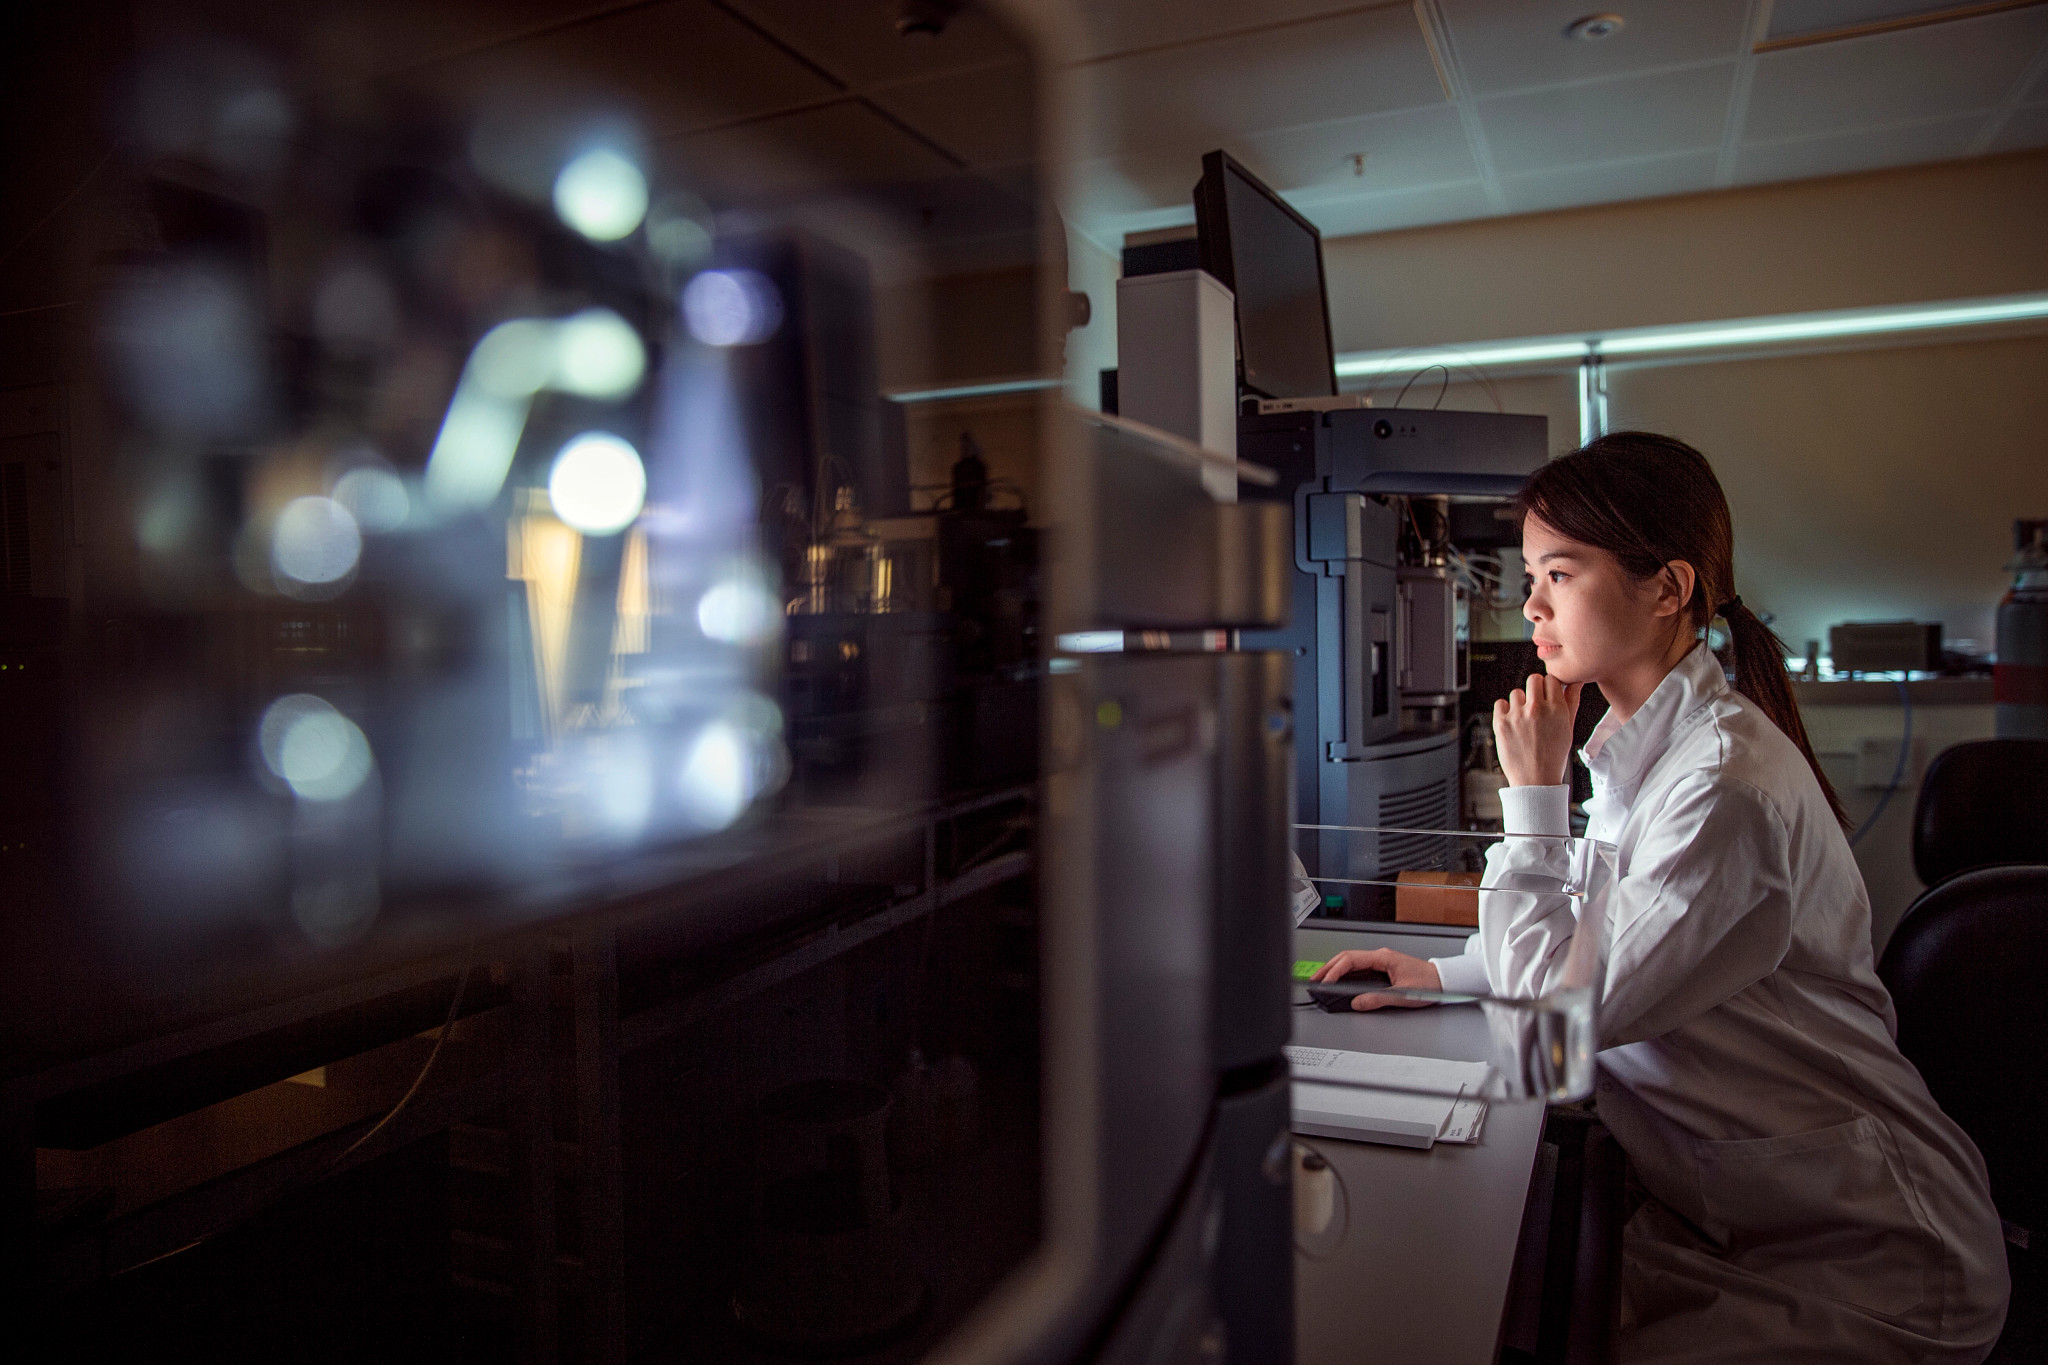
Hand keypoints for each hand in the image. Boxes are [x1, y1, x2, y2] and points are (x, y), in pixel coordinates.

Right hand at [1311, 948, 1441, 1010]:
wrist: (1445, 981)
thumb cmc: (1429, 984)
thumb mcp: (1402, 995)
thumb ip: (1378, 999)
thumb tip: (1357, 1003)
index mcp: (1383, 958)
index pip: (1351, 960)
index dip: (1335, 971)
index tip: (1325, 982)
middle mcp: (1380, 957)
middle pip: (1347, 958)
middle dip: (1328, 968)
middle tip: (1314, 980)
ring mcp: (1381, 962)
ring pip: (1351, 962)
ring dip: (1335, 970)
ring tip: (1322, 981)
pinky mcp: (1383, 969)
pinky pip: (1359, 968)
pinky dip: (1345, 974)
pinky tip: (1339, 981)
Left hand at [1493, 673, 1582, 787]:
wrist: (1536, 780)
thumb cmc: (1554, 756)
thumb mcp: (1568, 728)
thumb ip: (1572, 702)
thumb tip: (1576, 682)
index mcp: (1557, 709)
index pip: (1551, 679)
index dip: (1549, 687)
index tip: (1547, 696)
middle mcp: (1537, 709)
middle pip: (1533, 679)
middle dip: (1535, 689)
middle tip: (1535, 705)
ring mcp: (1517, 715)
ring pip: (1516, 693)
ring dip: (1520, 703)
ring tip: (1525, 721)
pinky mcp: (1501, 723)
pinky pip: (1500, 703)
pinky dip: (1504, 711)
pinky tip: (1512, 723)